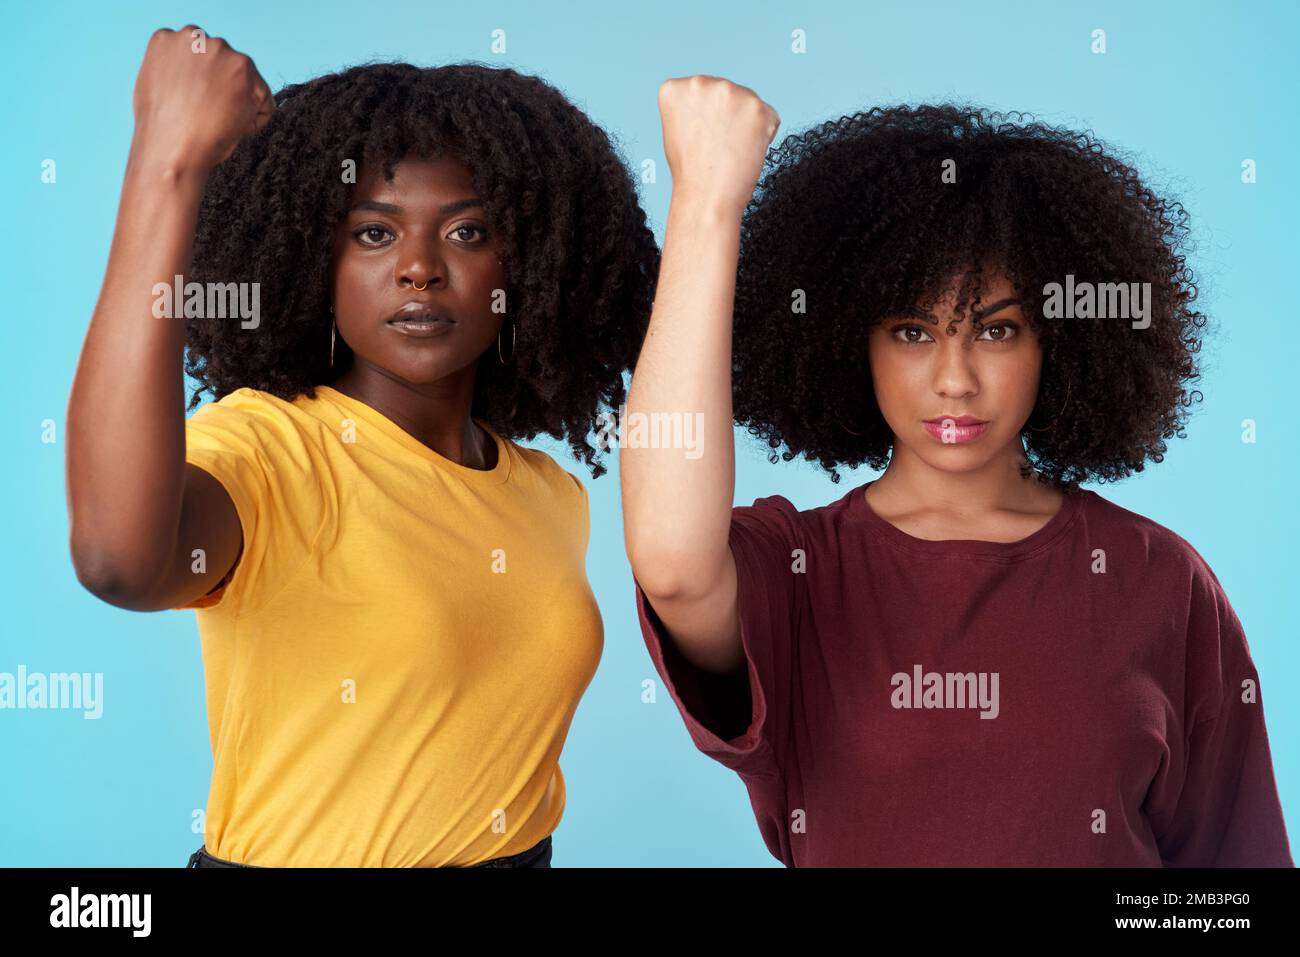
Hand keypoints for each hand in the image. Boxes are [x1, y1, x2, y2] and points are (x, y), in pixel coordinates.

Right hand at [131, 25, 274, 174]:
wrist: (172, 151)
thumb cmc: (161, 131)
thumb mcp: (155, 87)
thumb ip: (174, 71)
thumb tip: (188, 74)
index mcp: (167, 38)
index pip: (200, 59)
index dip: (202, 88)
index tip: (195, 107)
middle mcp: (194, 36)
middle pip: (225, 66)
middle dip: (224, 91)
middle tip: (207, 117)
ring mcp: (220, 50)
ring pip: (246, 82)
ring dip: (240, 105)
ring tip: (216, 123)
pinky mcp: (245, 69)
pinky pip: (265, 101)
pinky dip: (255, 121)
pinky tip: (231, 129)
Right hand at [657, 75, 779, 214]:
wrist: (706, 198)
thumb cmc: (691, 172)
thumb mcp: (676, 130)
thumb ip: (692, 107)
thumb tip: (715, 102)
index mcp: (675, 89)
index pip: (701, 92)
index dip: (703, 118)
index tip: (697, 138)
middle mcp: (700, 83)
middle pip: (726, 94)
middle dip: (727, 117)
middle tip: (716, 148)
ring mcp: (730, 92)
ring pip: (748, 104)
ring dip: (746, 125)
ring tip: (730, 151)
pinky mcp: (757, 106)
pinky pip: (769, 116)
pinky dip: (764, 135)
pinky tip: (746, 151)